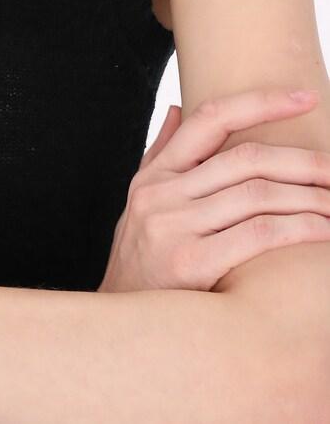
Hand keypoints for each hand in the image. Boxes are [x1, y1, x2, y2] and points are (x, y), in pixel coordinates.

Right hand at [98, 87, 329, 292]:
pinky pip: (258, 234)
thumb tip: (178, 108)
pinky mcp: (191, 264)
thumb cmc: (139, 268)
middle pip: (247, 159)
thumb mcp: (141, 206)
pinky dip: (299, 228)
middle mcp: (163, 193)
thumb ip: (161, 155)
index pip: (211, 118)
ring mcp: (174, 227)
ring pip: (258, 194)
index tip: (305, 98)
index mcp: (155, 175)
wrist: (118, 331)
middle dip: (303, 161)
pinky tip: (324, 232)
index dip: (261, 102)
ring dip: (310, 197)